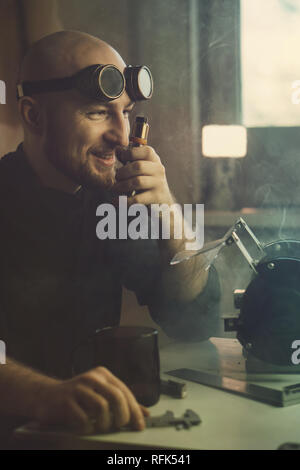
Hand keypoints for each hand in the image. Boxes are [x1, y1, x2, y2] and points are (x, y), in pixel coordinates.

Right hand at [33, 367, 149, 433]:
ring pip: (101, 407)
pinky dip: (88, 427)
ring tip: (100, 426)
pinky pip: (83, 418)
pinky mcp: (65, 401)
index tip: (139, 426)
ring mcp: (78, 388)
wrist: (47, 396)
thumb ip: (123, 402)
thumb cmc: (78, 397)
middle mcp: (92, 378)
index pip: (125, 391)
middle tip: (120, 426)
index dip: (135, 410)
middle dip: (122, 416)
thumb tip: (145, 413)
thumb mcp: (101, 394)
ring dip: (104, 423)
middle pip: (116, 397)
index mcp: (103, 374)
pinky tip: (86, 427)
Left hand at [114, 146, 173, 205]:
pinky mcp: (156, 198)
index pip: (146, 151)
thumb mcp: (142, 169)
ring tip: (115, 188)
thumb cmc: (147, 184)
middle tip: (116, 177)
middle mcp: (159, 170)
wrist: (162, 203)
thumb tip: (117, 150)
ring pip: (137, 181)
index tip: (121, 158)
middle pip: (138, 166)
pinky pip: (137, 199)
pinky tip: (116, 201)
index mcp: (154, 160)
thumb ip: (131, 160)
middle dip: (123, 172)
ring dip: (122, 185)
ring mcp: (159, 184)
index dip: (130, 153)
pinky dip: (123, 201)